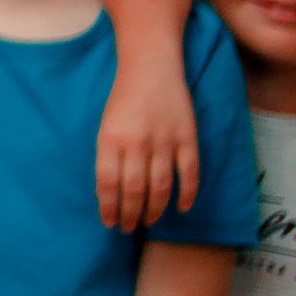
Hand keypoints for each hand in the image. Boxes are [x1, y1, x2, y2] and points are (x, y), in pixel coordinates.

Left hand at [97, 54, 199, 229]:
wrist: (151, 68)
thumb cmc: (123, 100)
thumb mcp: (106, 126)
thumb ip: (109, 156)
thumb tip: (110, 193)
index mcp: (110, 139)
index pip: (108, 183)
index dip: (109, 207)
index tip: (109, 222)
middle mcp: (136, 142)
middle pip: (134, 190)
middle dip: (130, 214)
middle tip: (128, 228)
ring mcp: (164, 140)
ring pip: (161, 187)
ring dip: (154, 209)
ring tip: (148, 222)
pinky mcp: (187, 137)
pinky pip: (190, 173)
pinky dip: (187, 194)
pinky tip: (182, 208)